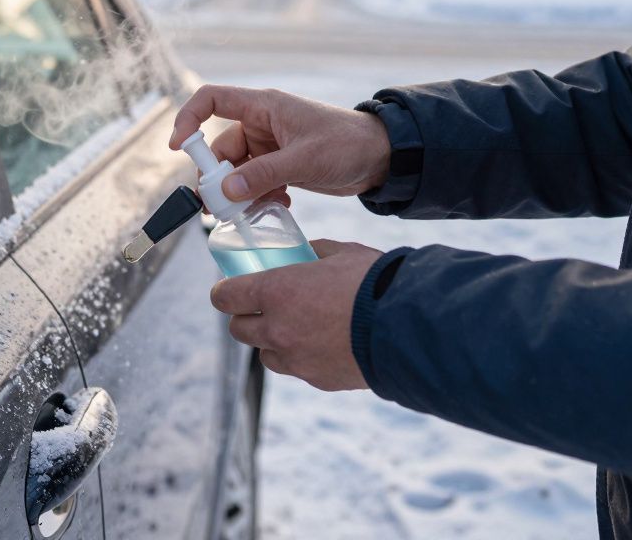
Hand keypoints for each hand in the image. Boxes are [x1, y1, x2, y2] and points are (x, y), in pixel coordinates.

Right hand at [169, 85, 390, 203]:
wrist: (381, 157)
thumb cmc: (348, 143)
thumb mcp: (305, 159)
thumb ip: (264, 175)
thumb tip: (225, 191)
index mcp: (263, 107)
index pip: (212, 100)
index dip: (189, 119)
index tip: (178, 148)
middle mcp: (261, 125)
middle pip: (220, 149)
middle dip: (218, 178)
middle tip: (220, 207)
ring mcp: (270, 147)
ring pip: (237, 172)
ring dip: (240, 193)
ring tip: (254, 211)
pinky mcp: (280, 166)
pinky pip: (254, 183)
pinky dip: (259, 197)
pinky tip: (279, 205)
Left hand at [210, 239, 381, 390]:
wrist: (408, 326)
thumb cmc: (375, 282)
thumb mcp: (341, 252)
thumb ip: (314, 252)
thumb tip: (306, 253)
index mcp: (276, 292)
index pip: (225, 297)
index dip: (224, 292)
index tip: (229, 289)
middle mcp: (278, 329)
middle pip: (239, 330)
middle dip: (246, 317)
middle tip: (262, 307)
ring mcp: (296, 359)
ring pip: (265, 354)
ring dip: (272, 342)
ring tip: (296, 328)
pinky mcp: (317, 380)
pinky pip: (297, 369)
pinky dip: (301, 358)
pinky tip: (323, 344)